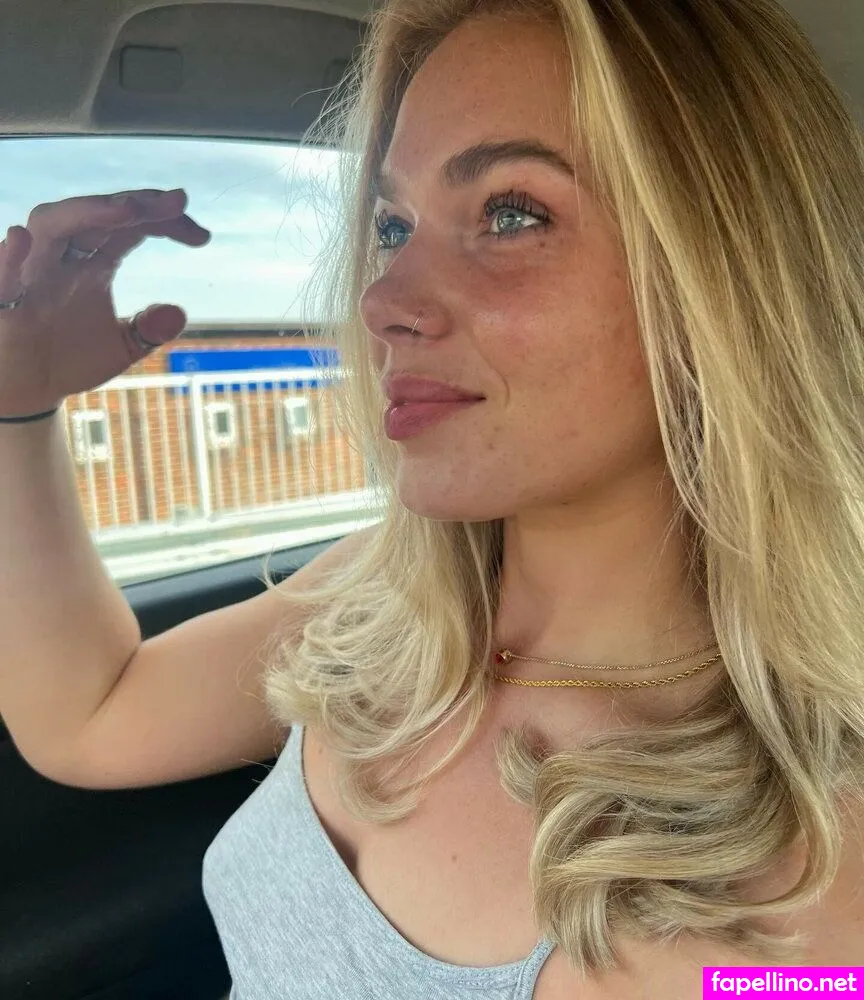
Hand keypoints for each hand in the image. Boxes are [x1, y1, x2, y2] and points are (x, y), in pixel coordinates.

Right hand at [0, 188, 210, 415]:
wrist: (28, 390)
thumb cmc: (69, 358)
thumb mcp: (121, 346)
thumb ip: (149, 329)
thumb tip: (178, 313)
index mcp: (91, 261)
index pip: (129, 226)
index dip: (164, 222)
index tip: (203, 236)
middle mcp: (61, 256)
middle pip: (94, 214)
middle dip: (135, 205)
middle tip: (177, 203)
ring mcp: (30, 274)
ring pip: (49, 225)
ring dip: (86, 212)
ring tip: (126, 209)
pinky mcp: (2, 301)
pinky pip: (2, 276)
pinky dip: (9, 258)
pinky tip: (21, 239)